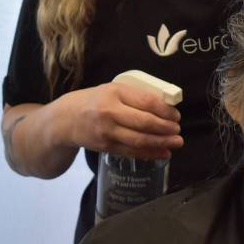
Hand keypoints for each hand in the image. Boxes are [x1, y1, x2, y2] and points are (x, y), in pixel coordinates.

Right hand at [50, 83, 183, 159]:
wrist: (65, 120)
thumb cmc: (94, 101)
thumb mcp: (112, 90)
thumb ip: (135, 96)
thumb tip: (166, 105)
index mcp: (115, 92)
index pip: (146, 101)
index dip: (165, 110)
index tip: (176, 115)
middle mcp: (110, 111)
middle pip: (145, 122)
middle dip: (166, 128)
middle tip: (178, 130)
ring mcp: (107, 131)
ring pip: (139, 139)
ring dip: (161, 143)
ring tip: (176, 143)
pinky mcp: (105, 147)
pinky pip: (131, 152)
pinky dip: (149, 154)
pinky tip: (162, 154)